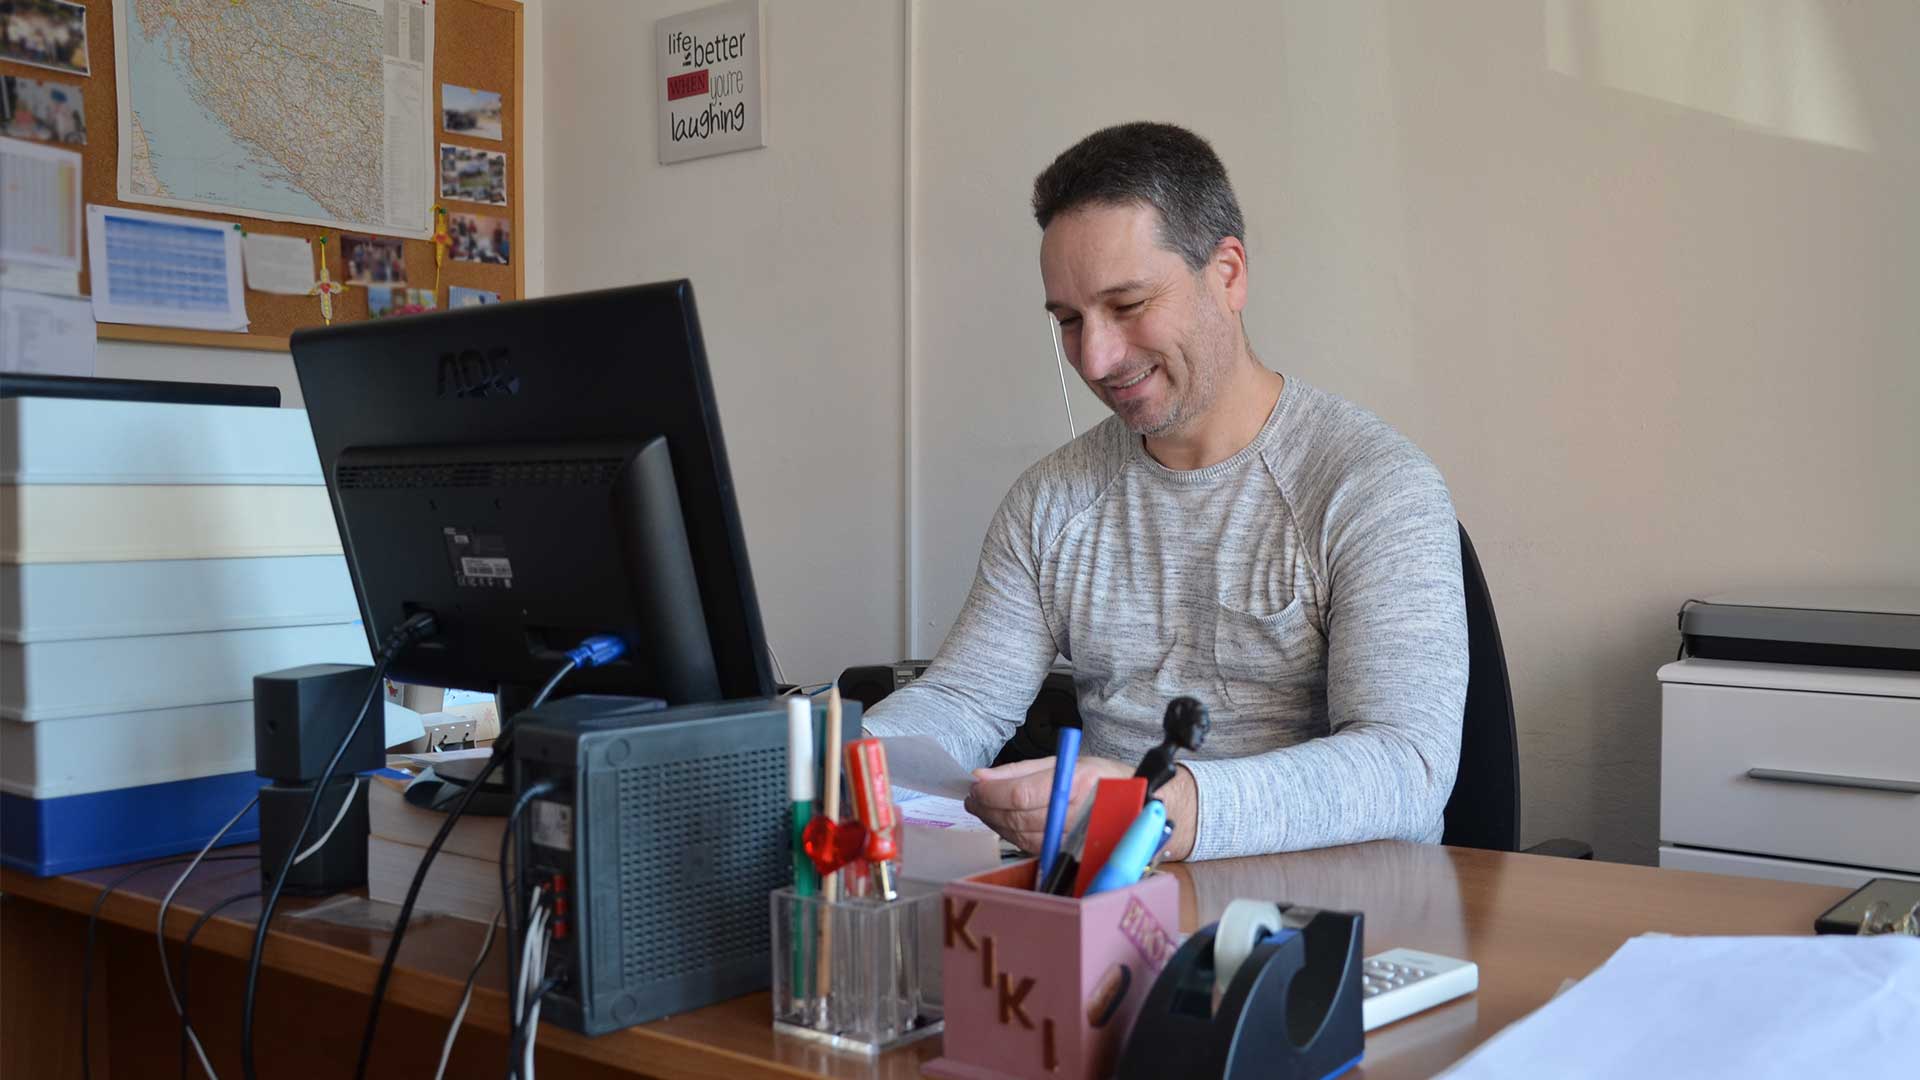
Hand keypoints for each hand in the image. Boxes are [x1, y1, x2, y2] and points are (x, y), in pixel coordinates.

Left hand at [964, 754, 1134, 854]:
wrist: (1140, 807)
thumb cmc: (1103, 780)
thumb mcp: (1065, 761)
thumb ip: (1019, 771)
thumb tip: (981, 777)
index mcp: (1079, 783)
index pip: (1021, 796)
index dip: (992, 794)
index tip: (975, 788)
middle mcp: (1078, 813)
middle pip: (1018, 819)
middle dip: (988, 808)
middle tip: (974, 797)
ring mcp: (1076, 839)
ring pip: (1020, 836)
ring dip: (996, 822)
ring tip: (985, 807)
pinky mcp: (1071, 853)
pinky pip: (1031, 846)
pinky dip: (1011, 834)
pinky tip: (1003, 821)